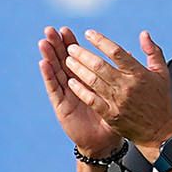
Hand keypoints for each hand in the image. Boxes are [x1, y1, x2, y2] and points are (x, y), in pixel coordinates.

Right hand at [38, 26, 122, 156]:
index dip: (71, 43)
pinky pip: (54, 89)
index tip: (67, 30)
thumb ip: (122, 73)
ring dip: (49, 56)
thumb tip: (127, 52)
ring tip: (44, 41)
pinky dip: (48, 76)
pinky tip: (43, 63)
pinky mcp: (62, 106)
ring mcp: (66, 94)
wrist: (105, 141)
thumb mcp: (119, 93)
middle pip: (62, 60)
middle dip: (57, 45)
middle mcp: (74, 84)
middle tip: (52, 30)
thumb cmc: (113, 117)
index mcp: (87, 79)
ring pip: (56, 71)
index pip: (77, 57)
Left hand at [63, 29, 171, 154]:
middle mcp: (127, 86)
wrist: (159, 131)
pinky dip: (80, 90)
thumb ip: (153, 52)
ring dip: (78, 69)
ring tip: (68, 61)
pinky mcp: (111, 115)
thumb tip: (144, 34)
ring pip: (92, 81)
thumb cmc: (160, 101)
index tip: (89, 34)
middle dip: (82, 54)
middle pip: (100, 65)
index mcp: (139, 74)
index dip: (100, 41)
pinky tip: (71, 82)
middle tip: (71, 48)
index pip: (116, 52)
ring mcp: (118, 101)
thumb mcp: (162, 73)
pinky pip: (91, 99)